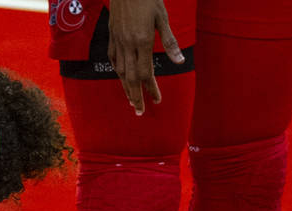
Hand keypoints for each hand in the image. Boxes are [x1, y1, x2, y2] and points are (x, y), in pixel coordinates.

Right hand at [107, 0, 183, 115]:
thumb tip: (179, 61)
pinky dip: (118, 72)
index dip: (151, 88)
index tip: (157, 100)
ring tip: (131, 100)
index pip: (146, 73)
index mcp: (142, 41)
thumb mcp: (162, 18)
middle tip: (140, 112)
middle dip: (136, 97)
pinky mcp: (111, 36)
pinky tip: (121, 78)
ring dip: (125, 88)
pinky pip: (113, 59)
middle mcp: (128, 44)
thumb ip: (170, 42)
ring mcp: (117, 41)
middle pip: (130, 78)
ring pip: (120, 71)